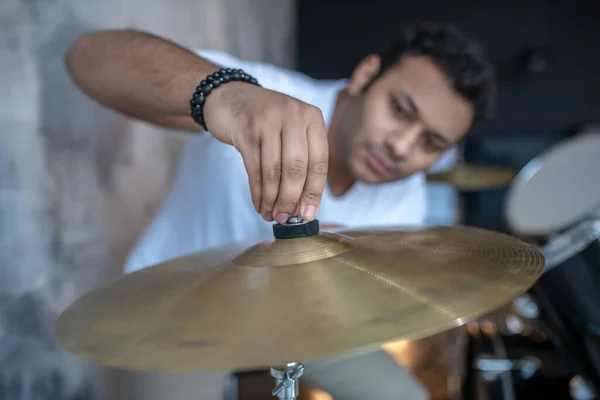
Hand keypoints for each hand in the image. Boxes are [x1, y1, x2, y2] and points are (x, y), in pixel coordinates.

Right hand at [203, 82, 328, 223]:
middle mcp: (293, 115)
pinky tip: (259, 204)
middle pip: (297, 168)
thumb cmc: (267, 121)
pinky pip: (254, 169)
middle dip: (291, 198)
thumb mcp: (292, 132)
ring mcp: (269, 120)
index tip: (308, 215)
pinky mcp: (246, 129)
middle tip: (285, 218)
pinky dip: (257, 192)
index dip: (314, 192)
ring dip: (272, 199)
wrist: (230, 96)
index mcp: (312, 118)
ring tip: (271, 215)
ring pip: (274, 171)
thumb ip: (301, 163)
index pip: (319, 162)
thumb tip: (303, 207)